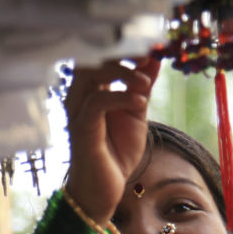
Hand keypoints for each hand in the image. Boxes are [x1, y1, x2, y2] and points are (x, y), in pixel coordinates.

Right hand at [62, 56, 161, 219]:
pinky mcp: (81, 128)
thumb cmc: (115, 152)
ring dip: (121, 72)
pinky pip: (96, 102)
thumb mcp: (136, 113)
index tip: (149, 44)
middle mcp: (79, 96)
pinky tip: (139, 102)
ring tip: (145, 83)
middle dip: (119, 52)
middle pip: (90, 58)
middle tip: (146, 54)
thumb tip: (155, 57)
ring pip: (90, 75)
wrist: (103, 189)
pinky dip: (120, 97)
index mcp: (91, 89)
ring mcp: (77, 111)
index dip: (122, 44)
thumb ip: (142, 85)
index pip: (99, 54)